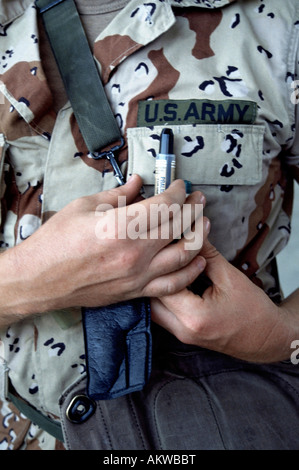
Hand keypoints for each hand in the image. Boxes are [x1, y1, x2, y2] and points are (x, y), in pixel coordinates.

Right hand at [0, 176, 207, 322]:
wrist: (40, 280)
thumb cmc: (56, 242)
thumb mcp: (83, 207)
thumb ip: (116, 195)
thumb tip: (136, 184)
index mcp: (120, 226)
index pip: (164, 205)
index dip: (177, 191)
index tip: (179, 185)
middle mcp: (134, 252)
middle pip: (179, 227)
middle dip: (194, 208)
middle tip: (198, 198)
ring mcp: (137, 275)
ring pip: (183, 256)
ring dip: (199, 237)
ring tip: (204, 224)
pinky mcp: (135, 290)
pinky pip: (172, 285)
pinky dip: (189, 272)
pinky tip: (197, 261)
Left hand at [151, 238, 295, 362]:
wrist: (266, 338)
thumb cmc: (253, 310)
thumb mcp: (229, 276)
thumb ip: (206, 253)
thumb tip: (191, 230)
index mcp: (194, 316)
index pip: (164, 282)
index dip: (164, 260)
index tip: (167, 244)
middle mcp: (182, 329)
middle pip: (151, 297)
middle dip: (154, 274)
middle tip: (159, 254)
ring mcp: (180, 335)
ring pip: (152, 307)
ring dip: (156, 287)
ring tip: (163, 267)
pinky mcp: (181, 334)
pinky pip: (161, 314)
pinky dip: (162, 297)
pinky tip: (169, 281)